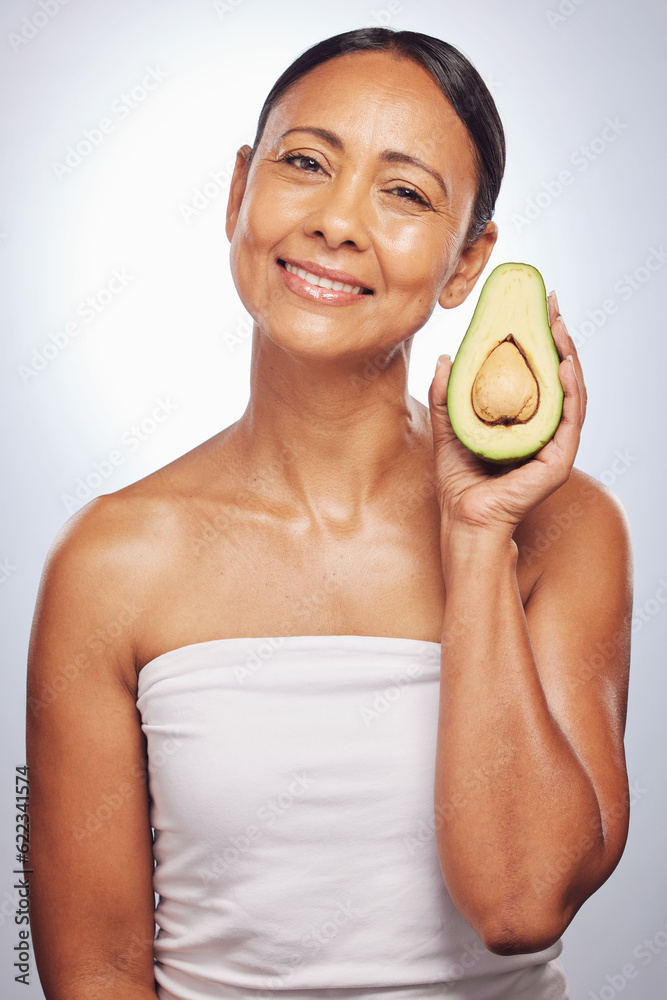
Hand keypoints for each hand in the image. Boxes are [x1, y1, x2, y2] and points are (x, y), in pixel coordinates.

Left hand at [428, 291, 586, 537]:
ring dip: (568, 356)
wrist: (463, 518)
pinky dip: (570, 390)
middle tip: (552, 304)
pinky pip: (571, 420)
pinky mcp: (559, 461)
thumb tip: (445, 356)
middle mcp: (546, 430)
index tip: (535, 307)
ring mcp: (556, 446)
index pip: (540, 374)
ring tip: (558, 326)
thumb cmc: (458, 480)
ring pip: (572, 393)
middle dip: (559, 337)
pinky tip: (563, 365)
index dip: (540, 340)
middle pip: (560, 377)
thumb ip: (446, 394)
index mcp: (526, 421)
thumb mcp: (448, 426)